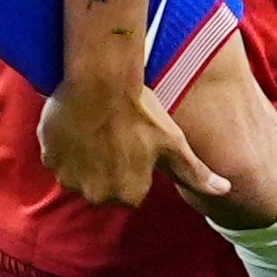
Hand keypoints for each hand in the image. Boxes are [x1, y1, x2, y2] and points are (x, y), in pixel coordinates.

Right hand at [38, 75, 225, 206]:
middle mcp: (96, 196)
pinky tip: (78, 125)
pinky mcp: (48, 158)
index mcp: (128, 196)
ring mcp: (68, 178)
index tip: (133, 143)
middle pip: (102, 185)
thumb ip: (196, 173)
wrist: (100, 81)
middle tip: (114, 134)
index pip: (130, 190)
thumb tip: (227, 190)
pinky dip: (65, 146)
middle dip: (107, 166)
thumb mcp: (173, 143)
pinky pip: (58, 158)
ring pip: (78, 173)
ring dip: (85, 158)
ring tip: (96, 128)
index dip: (133, 166)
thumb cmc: (141, 111)